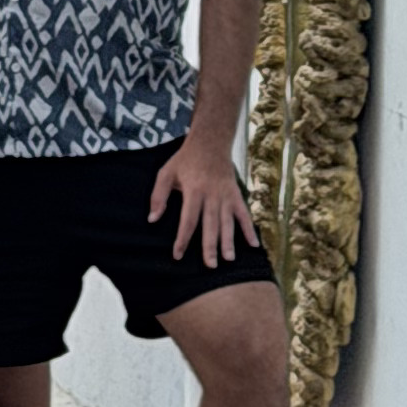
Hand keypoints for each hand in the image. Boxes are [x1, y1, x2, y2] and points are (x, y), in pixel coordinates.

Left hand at [150, 136, 257, 266]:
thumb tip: (152, 219)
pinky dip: (249, 229)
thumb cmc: (185, 159)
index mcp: (194, 190)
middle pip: (211, 224)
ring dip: (229, 240)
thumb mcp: (166, 172)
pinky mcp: (236, 194)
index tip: (178, 255)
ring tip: (229, 259)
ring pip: (228, 221)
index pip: (188, 220)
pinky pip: (244, 214)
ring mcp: (226, 195)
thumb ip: (158, 196)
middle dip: (210, 245)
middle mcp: (211, 195)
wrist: (211, 141)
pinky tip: (254, 245)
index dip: (183, 239)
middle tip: (210, 265)